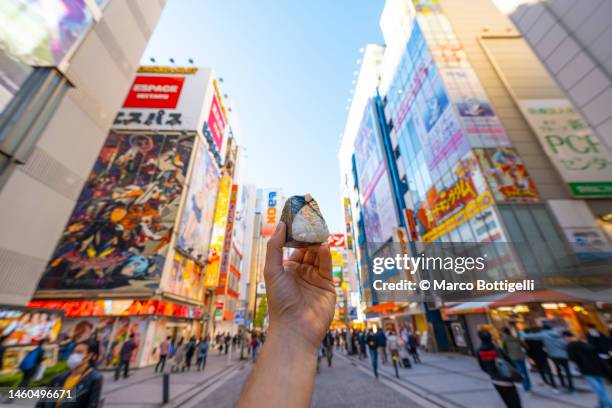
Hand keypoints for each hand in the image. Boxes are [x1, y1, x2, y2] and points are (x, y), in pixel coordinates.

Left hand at [264, 222, 335, 350]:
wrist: (295, 327)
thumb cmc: (279, 301)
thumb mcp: (272, 270)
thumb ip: (275, 247)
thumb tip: (280, 225)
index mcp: (286, 270)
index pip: (293, 247)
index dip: (296, 234)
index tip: (299, 219)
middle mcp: (301, 273)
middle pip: (308, 249)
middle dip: (310, 237)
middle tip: (313, 222)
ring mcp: (315, 279)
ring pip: (319, 256)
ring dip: (318, 244)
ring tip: (318, 232)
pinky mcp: (328, 286)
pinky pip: (327, 267)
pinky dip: (326, 255)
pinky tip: (323, 246)